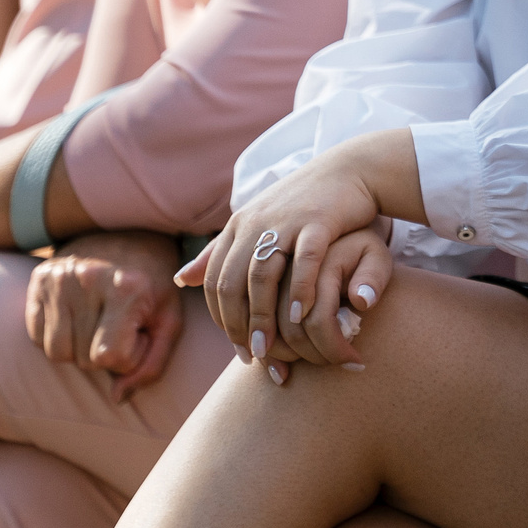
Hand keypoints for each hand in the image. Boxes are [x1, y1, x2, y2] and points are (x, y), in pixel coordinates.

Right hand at [25, 230, 184, 403]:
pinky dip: (55, 335)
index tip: (138, 335)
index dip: (128, 357)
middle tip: (117, 325)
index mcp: (128, 288)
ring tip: (96, 323)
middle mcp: (89, 278)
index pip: (110, 358)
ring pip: (56, 352)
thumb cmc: (155, 284)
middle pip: (81, 359)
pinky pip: (36, 336)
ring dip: (77, 349)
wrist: (132, 232)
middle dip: (102, 354)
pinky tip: (76, 314)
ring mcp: (60, 276)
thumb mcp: (168, 321)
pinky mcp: (40, 277)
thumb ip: (151, 365)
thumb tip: (117, 398)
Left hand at [175, 135, 406, 373]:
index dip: (220, 318)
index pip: (214, 280)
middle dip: (237, 325)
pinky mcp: (317, 220)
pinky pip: (304, 260)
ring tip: (269, 347)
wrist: (348, 171)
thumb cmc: (303, 205)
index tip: (237, 347)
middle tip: (251, 356)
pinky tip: (301, 316)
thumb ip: (217, 253)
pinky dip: (300, 291)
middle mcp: (255, 222)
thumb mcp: (255, 224)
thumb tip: (178, 280)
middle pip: (233, 282)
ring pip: (262, 276)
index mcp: (237, 226)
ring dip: (262, 316)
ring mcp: (285, 221)